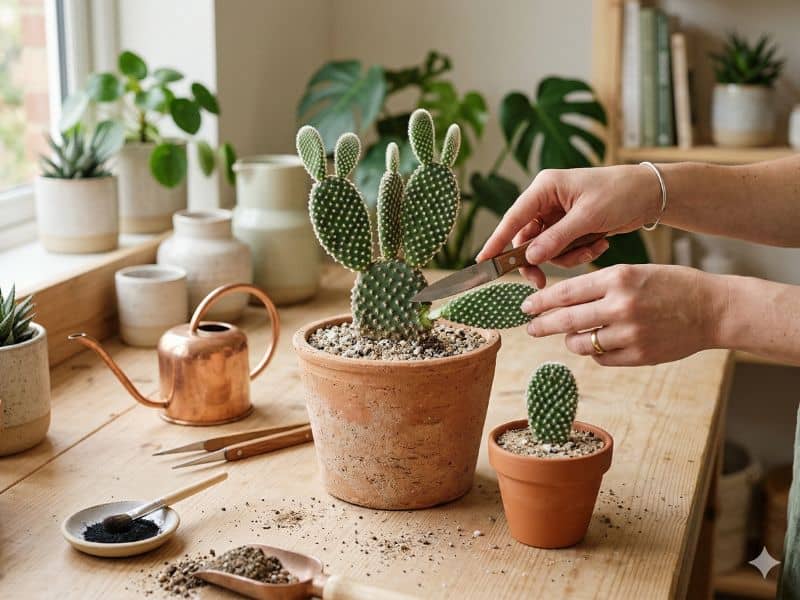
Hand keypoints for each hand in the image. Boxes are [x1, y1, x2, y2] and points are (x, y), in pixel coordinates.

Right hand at [476, 165, 662, 287]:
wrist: (651, 194)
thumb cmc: (621, 194)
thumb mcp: (588, 217)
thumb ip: (557, 238)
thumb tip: (530, 258)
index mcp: (545, 188)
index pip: (513, 217)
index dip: (496, 240)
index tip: (483, 261)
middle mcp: (546, 200)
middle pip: (526, 238)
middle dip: (538, 259)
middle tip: (540, 282)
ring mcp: (557, 214)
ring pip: (544, 248)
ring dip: (566, 256)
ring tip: (593, 248)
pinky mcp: (569, 226)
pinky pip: (562, 249)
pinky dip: (578, 253)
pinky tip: (599, 244)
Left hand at [521, 264, 724, 365]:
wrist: (712, 308)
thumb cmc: (670, 285)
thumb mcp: (633, 272)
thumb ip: (598, 286)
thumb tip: (560, 302)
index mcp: (618, 278)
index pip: (566, 292)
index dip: (541, 302)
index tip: (526, 307)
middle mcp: (621, 305)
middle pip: (566, 320)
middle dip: (542, 325)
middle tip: (530, 328)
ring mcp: (630, 333)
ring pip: (580, 343)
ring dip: (571, 340)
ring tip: (571, 336)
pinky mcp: (639, 355)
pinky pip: (601, 358)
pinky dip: (595, 352)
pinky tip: (599, 343)